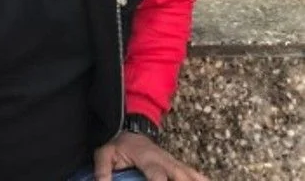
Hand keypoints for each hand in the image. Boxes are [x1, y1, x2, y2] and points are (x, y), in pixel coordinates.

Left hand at [93, 131, 209, 180]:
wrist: (131, 128)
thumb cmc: (119, 143)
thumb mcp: (105, 152)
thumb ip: (102, 169)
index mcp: (148, 158)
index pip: (158, 176)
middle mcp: (165, 160)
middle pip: (182, 176)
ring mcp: (174, 162)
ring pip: (192, 175)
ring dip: (197, 180)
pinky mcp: (178, 166)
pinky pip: (195, 175)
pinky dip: (202, 179)